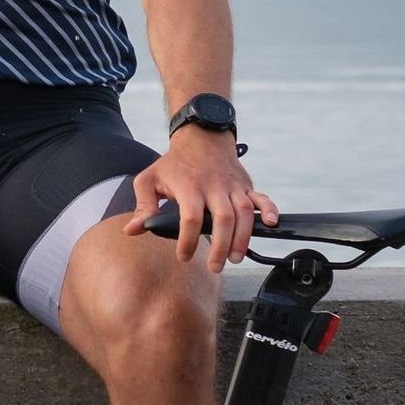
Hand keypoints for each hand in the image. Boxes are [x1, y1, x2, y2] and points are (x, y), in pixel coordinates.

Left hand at [125, 129, 279, 272]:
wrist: (201, 137)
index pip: (191, 218)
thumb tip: (132, 230)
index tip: (184, 256)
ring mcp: (232, 186)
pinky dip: (269, 210)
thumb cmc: (173, 163)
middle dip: (221, 246)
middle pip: (223, 218)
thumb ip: (143, 207)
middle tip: (216, 267)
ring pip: (244, 213)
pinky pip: (262, 198)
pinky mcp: (246, 186)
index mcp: (189, 186)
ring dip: (243, 237)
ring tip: (236, 257)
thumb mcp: (150, 180)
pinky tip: (271, 224)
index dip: (188, 240)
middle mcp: (214, 186)